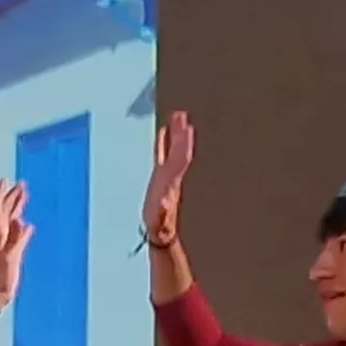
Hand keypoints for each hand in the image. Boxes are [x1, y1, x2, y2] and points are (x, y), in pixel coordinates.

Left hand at [0, 178, 32, 309]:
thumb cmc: (1, 279)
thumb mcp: (10, 259)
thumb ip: (17, 240)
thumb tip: (22, 222)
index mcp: (0, 236)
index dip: (2, 195)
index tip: (5, 180)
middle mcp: (1, 237)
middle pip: (6, 211)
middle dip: (12, 196)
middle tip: (21, 183)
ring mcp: (6, 244)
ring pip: (11, 220)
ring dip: (16, 206)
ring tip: (24, 195)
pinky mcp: (11, 252)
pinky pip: (16, 233)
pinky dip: (21, 225)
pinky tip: (25, 223)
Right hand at [141, 110, 193, 247]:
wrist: (161, 229)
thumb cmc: (159, 224)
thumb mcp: (160, 218)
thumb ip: (162, 210)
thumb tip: (165, 205)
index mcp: (171, 182)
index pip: (180, 160)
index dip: (182, 145)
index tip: (185, 128)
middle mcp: (171, 174)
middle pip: (178, 150)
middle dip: (180, 134)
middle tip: (181, 115)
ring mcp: (166, 173)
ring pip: (172, 149)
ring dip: (175, 133)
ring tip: (177, 117)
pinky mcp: (160, 174)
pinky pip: (162, 153)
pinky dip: (164, 142)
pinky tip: (164, 131)